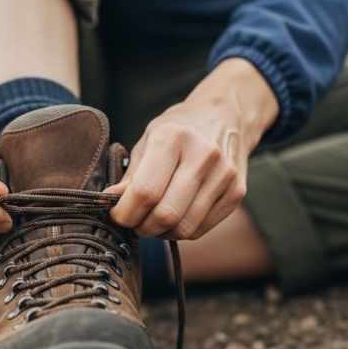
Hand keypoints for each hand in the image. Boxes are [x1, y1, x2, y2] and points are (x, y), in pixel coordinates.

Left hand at [107, 58, 277, 239]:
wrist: (226, 116)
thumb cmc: (180, 129)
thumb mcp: (149, 139)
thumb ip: (131, 174)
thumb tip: (110, 201)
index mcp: (174, 137)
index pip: (146, 192)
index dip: (125, 213)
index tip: (118, 214)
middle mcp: (204, 155)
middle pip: (166, 214)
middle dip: (142, 227)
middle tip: (135, 221)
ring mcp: (225, 175)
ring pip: (185, 228)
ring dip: (162, 232)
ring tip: (154, 219)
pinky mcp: (237, 192)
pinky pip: (202, 229)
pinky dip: (182, 230)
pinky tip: (176, 216)